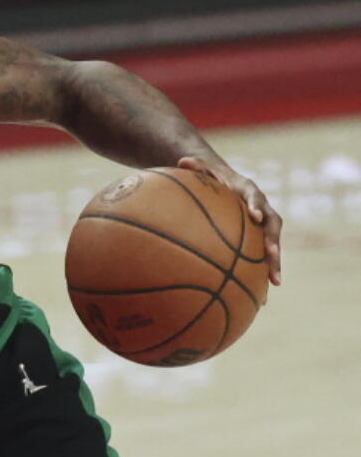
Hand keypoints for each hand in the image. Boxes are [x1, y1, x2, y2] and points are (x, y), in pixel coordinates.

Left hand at [177, 155, 282, 284]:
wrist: (226, 183)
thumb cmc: (212, 177)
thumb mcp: (203, 169)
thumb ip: (195, 166)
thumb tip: (181, 160)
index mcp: (248, 190)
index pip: (254, 196)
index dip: (256, 206)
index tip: (256, 216)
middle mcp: (261, 208)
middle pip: (273, 225)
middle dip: (273, 240)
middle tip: (272, 254)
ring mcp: (263, 225)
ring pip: (273, 244)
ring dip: (275, 262)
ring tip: (274, 282)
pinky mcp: (260, 239)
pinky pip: (264, 257)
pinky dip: (263, 273)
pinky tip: (262, 296)